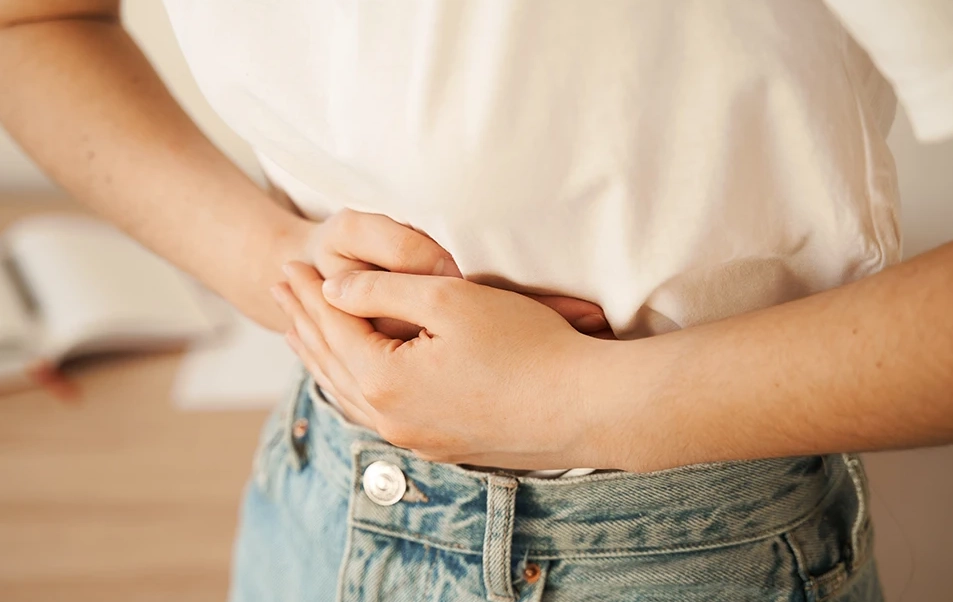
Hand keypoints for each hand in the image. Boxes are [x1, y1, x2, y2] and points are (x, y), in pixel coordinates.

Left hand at [274, 263, 604, 469]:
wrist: (586, 408)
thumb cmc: (525, 347)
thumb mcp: (449, 299)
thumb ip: (383, 289)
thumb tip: (335, 289)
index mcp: (385, 381)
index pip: (332, 327)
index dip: (308, 292)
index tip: (289, 263)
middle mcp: (391, 419)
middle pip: (331, 363)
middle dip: (304, 322)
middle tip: (281, 290)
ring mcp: (416, 440)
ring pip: (349, 394)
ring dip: (321, 358)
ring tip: (300, 332)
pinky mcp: (441, 446)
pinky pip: (376, 413)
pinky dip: (352, 386)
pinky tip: (352, 379)